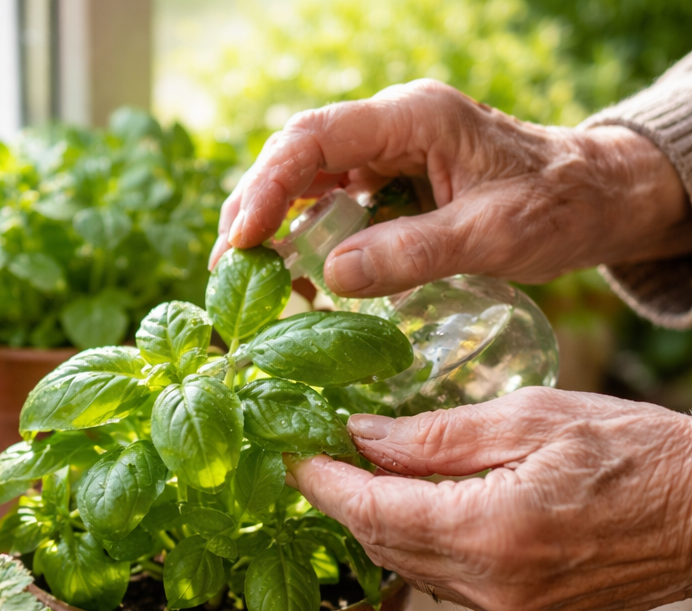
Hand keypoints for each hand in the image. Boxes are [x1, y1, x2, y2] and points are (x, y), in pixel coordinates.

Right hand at [211, 80, 691, 294]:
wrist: (594, 198)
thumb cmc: (556, 205)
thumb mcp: (493, 234)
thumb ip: (414, 252)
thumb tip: (331, 276)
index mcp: (414, 118)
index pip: (314, 139)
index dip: (266, 187)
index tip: (240, 240)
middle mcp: (390, 129)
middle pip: (295, 158)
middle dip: (252, 212)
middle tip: (226, 271)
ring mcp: (386, 157)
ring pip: (305, 184)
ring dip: (271, 231)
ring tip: (248, 283)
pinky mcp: (389, 186)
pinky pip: (330, 209)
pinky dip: (304, 244)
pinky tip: (297, 283)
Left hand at [285, 388, 691, 610]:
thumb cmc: (643, 452)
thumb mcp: (534, 419)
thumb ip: (437, 435)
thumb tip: (363, 436)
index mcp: (490, 530)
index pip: (371, 509)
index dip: (322, 482)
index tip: (291, 455)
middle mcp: (491, 585)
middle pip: (381, 542)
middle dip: (340, 501)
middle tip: (316, 458)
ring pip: (408, 566)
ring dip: (374, 523)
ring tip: (356, 475)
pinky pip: (443, 581)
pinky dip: (416, 543)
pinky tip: (412, 508)